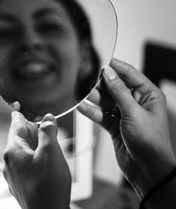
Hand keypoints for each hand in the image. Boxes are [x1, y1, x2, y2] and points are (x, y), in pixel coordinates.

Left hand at [3, 111, 70, 208]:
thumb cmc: (48, 186)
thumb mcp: (51, 152)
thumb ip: (48, 131)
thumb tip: (47, 118)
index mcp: (12, 150)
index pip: (15, 125)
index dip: (20, 114)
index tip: (18, 105)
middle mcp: (8, 162)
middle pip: (20, 138)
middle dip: (33, 132)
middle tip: (46, 126)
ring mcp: (13, 175)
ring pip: (24, 152)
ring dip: (36, 146)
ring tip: (50, 146)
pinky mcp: (20, 184)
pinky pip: (26, 165)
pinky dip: (35, 159)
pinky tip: (46, 164)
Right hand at [78, 58, 175, 197]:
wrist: (148, 169)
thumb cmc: (151, 142)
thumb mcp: (134, 112)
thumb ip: (119, 92)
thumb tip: (109, 73)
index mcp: (149, 96)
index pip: (130, 75)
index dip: (115, 67)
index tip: (100, 61)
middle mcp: (137, 103)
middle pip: (115, 88)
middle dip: (100, 85)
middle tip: (85, 80)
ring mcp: (125, 115)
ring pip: (106, 101)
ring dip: (93, 99)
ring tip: (80, 94)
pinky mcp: (115, 126)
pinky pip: (101, 115)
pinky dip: (92, 111)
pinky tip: (81, 107)